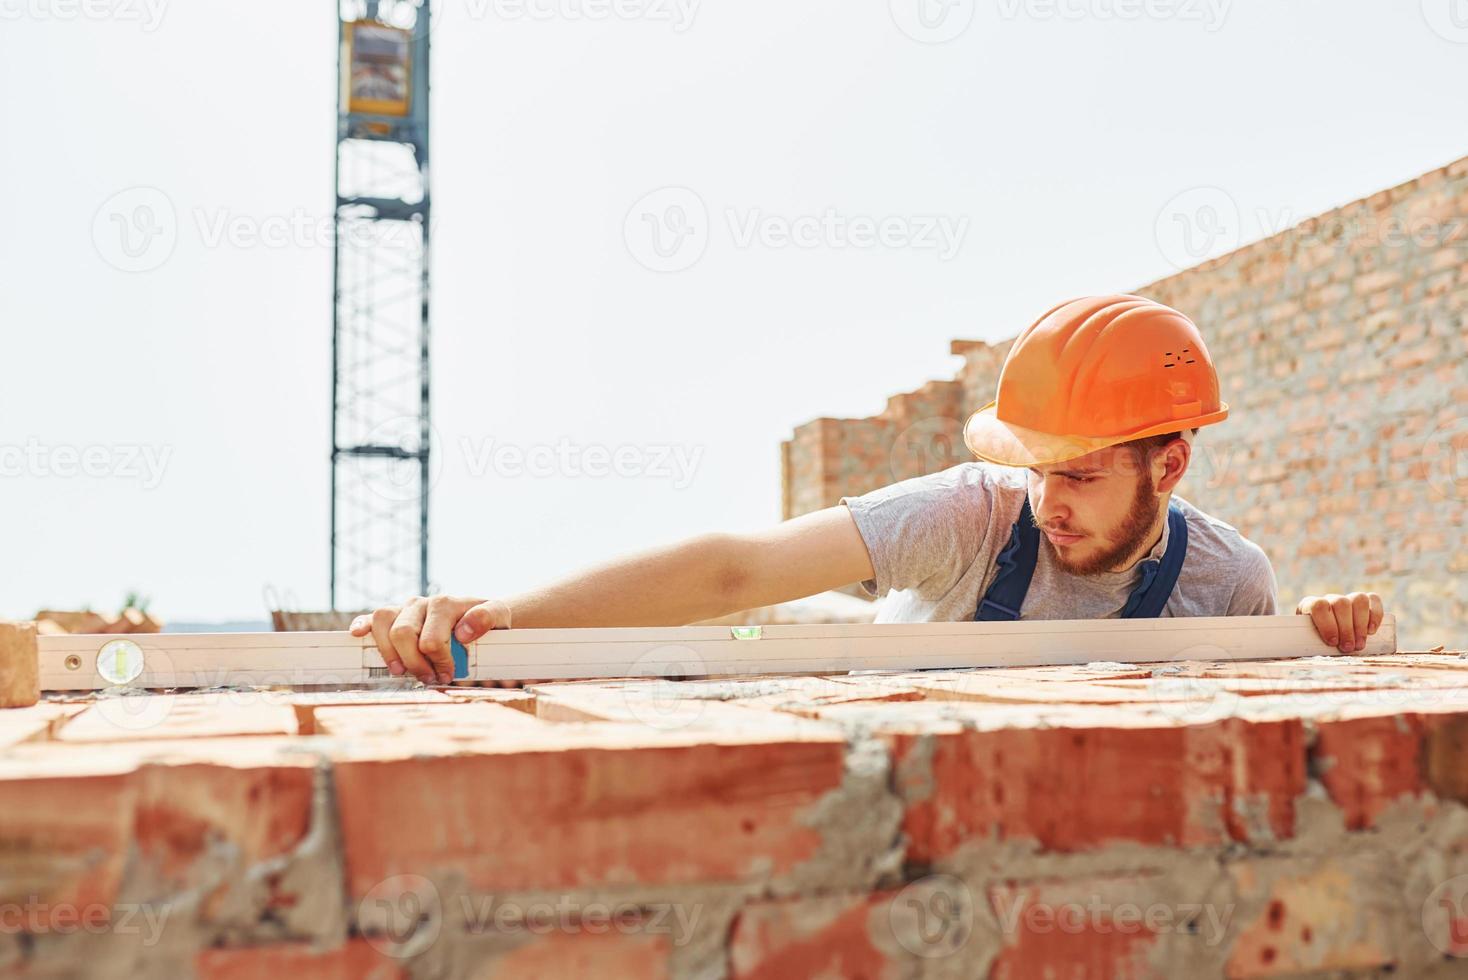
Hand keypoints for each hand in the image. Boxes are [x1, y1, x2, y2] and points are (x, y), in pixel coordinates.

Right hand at [349, 595, 510, 683]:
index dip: (437, 662)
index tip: (448, 675)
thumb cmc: (489, 620)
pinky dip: (362, 625)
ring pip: (382, 622)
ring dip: (389, 652)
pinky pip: (371, 616)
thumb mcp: (499, 616)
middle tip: (429, 678)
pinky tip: (358, 635)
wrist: (482, 614)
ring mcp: (406, 608)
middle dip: (414, 663)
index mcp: (446, 604)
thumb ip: (487, 617)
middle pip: (403, 633)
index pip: (430, 639)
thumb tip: (462, 632)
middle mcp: (422, 603)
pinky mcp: (394, 616)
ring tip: (401, 671)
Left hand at [1295, 592, 1384, 653]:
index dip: (1328, 624)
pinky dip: (1376, 615)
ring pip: (1358, 599)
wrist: (1316, 635)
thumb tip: (1326, 647)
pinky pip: (1373, 599)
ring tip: (1359, 644)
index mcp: (1309, 605)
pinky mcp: (1365, 601)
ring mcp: (1347, 598)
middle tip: (1348, 648)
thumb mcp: (1308, 641)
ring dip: (1361, 624)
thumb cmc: (1312, 641)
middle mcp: (1329, 599)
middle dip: (1347, 629)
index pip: (1319, 606)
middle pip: (1341, 604)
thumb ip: (1312, 641)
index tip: (1333, 642)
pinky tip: (1371, 631)